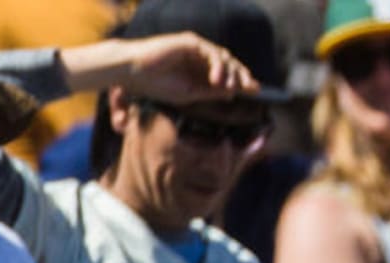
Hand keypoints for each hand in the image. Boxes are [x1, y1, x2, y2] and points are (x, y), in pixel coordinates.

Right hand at [117, 32, 259, 102]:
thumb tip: (234, 93)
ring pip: (223, 57)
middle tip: (252, 88)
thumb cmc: (156, 85)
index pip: (227, 74)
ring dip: (231, 73)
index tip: (256, 92)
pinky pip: (211, 52)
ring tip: (231, 87)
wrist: (133, 73)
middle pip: (230, 64)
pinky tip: (217, 80)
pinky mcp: (190, 42)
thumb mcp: (190, 93)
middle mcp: (200, 57)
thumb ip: (211, 92)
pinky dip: (217, 65)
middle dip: (242, 76)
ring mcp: (195, 48)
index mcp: (200, 70)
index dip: (242, 82)